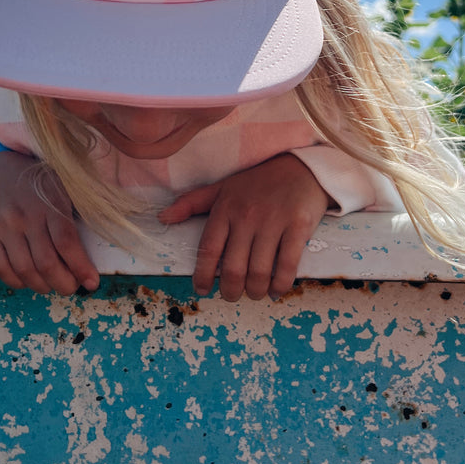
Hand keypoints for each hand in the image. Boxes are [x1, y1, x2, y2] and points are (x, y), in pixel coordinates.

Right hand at [0, 150, 98, 295]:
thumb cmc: (36, 182)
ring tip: (51, 285)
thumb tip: (100, 243)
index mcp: (50, 202)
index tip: (91, 283)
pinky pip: (0, 268)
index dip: (80, 268)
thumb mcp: (62, 185)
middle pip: (46, 263)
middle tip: (71, 287)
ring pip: (24, 270)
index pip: (66, 242)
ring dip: (41, 286)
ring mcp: (3, 225)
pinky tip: (27, 280)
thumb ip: (79, 210)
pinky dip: (16, 282)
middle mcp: (25, 215)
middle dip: (63, 283)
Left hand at [158, 154, 329, 301]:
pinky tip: (276, 289)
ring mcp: (273, 221)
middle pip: (233, 268)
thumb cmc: (259, 181)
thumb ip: (191, 203)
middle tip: (232, 295)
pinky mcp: (298, 226)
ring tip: (255, 293)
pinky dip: (280, 285)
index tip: (202, 289)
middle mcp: (247, 215)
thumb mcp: (222, 188)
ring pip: (259, 272)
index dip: (202, 275)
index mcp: (225, 208)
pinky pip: (287, 265)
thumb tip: (162, 218)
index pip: (208, 249)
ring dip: (255, 291)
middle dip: (231, 291)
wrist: (302, 168)